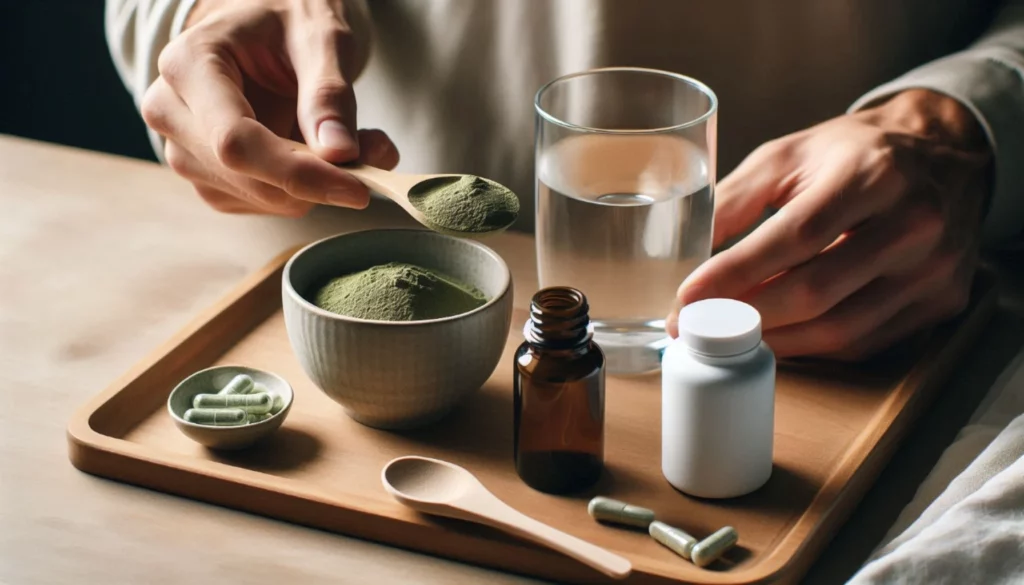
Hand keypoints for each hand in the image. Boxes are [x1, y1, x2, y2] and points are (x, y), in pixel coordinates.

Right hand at [140, 0, 398, 216]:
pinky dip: (306, 190)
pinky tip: (319, 153)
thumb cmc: (287, 23)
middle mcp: (171, 111)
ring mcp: (184, 151)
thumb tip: (340, 153)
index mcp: (188, 64)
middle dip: (317, 179)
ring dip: (317, 184)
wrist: (264, 31)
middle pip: (246, 176)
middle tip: (374, 152)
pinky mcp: (208, 179)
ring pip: (261, 198)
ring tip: (346, 138)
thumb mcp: (319, 37)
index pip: (235, 141)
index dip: (298, 173)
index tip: (358, 188)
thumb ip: (329, 92)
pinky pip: (266, 204)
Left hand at [668, 90, 991, 359]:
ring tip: (729, 333)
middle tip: (698, 325)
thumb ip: (734, 199)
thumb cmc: (853, 154)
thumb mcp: (789, 155)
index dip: (736, 272)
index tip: (688, 297)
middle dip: (746, 315)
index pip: (796, 236)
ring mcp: (935, 268)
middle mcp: (914, 223)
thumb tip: (685, 254)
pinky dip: (811, 346)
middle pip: (816, 291)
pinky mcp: (942, 301)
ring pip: (840, 329)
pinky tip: (777, 335)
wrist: (945, 155)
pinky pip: (863, 342)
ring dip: (774, 339)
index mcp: (873, 174)